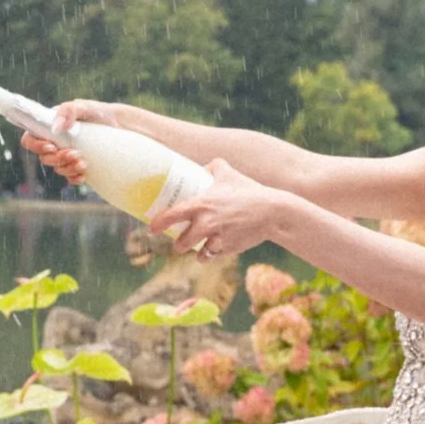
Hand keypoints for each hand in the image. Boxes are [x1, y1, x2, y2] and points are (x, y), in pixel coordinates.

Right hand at [20, 101, 122, 189]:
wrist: (119, 126)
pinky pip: (69, 177)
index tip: (51, 147)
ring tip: (84, 162)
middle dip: (57, 159)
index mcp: (49, 126)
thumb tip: (55, 128)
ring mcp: (65, 155)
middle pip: (44, 158)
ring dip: (68, 168)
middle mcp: (55, 142)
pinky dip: (75, 178)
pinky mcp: (76, 165)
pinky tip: (84, 175)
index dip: (35, 146)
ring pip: (57, 168)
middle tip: (74, 153)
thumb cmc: (98, 113)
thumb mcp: (84, 106)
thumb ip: (68, 111)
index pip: (30, 139)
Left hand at [149, 159, 281, 263]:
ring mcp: (217, 239)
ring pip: (198, 254)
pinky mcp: (228, 250)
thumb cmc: (249, 190)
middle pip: (181, 243)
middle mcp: (206, 224)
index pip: (172, 216)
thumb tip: (201, 167)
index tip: (151, 228)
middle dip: (180, 243)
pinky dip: (213, 253)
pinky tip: (215, 247)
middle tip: (180, 240)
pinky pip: (214, 256)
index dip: (159, 223)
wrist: (272, 211)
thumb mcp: (228, 172)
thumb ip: (212, 167)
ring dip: (196, 251)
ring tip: (198, 246)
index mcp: (201, 205)